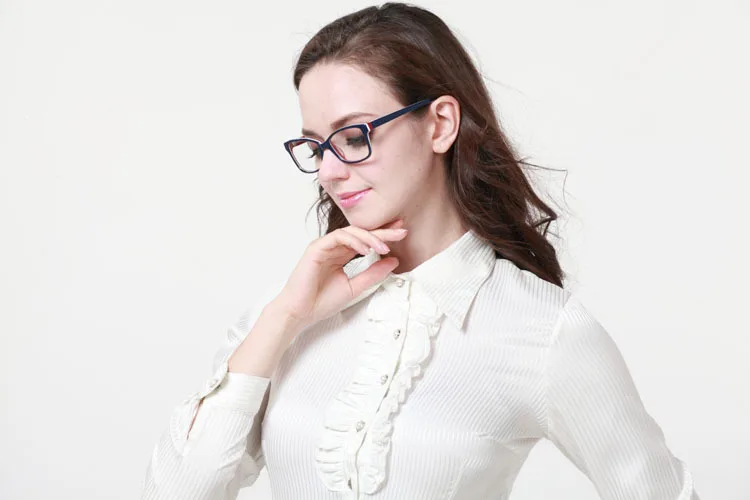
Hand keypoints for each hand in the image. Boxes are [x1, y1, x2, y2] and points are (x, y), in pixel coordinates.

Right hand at [273, 219, 406, 329]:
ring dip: (370, 237)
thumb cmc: (321, 302)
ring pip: (350, 232)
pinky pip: (338, 237)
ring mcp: (324, 246)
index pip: (365, 241)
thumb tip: (394, 260)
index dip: (384, 235)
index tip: (402, 233)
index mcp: (341, 256)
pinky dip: (354, 241)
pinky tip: (367, 250)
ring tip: (384, 247)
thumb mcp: (356, 287)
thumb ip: (373, 274)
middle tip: (401, 229)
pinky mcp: (316, 248)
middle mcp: (333, 248)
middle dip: (382, 230)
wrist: (300, 313)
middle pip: (360, 233)